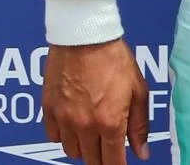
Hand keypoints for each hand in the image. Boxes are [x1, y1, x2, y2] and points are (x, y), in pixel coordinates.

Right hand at [42, 38, 150, 163]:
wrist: (84, 37)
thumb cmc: (115, 59)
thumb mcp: (138, 90)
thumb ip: (140, 124)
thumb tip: (141, 152)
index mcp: (110, 122)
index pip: (112, 161)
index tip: (121, 164)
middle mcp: (84, 126)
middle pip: (90, 160)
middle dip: (102, 158)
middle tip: (110, 149)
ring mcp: (63, 120)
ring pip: (71, 150)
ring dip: (84, 147)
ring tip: (94, 132)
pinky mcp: (47, 111)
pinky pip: (54, 137)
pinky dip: (65, 136)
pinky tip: (75, 123)